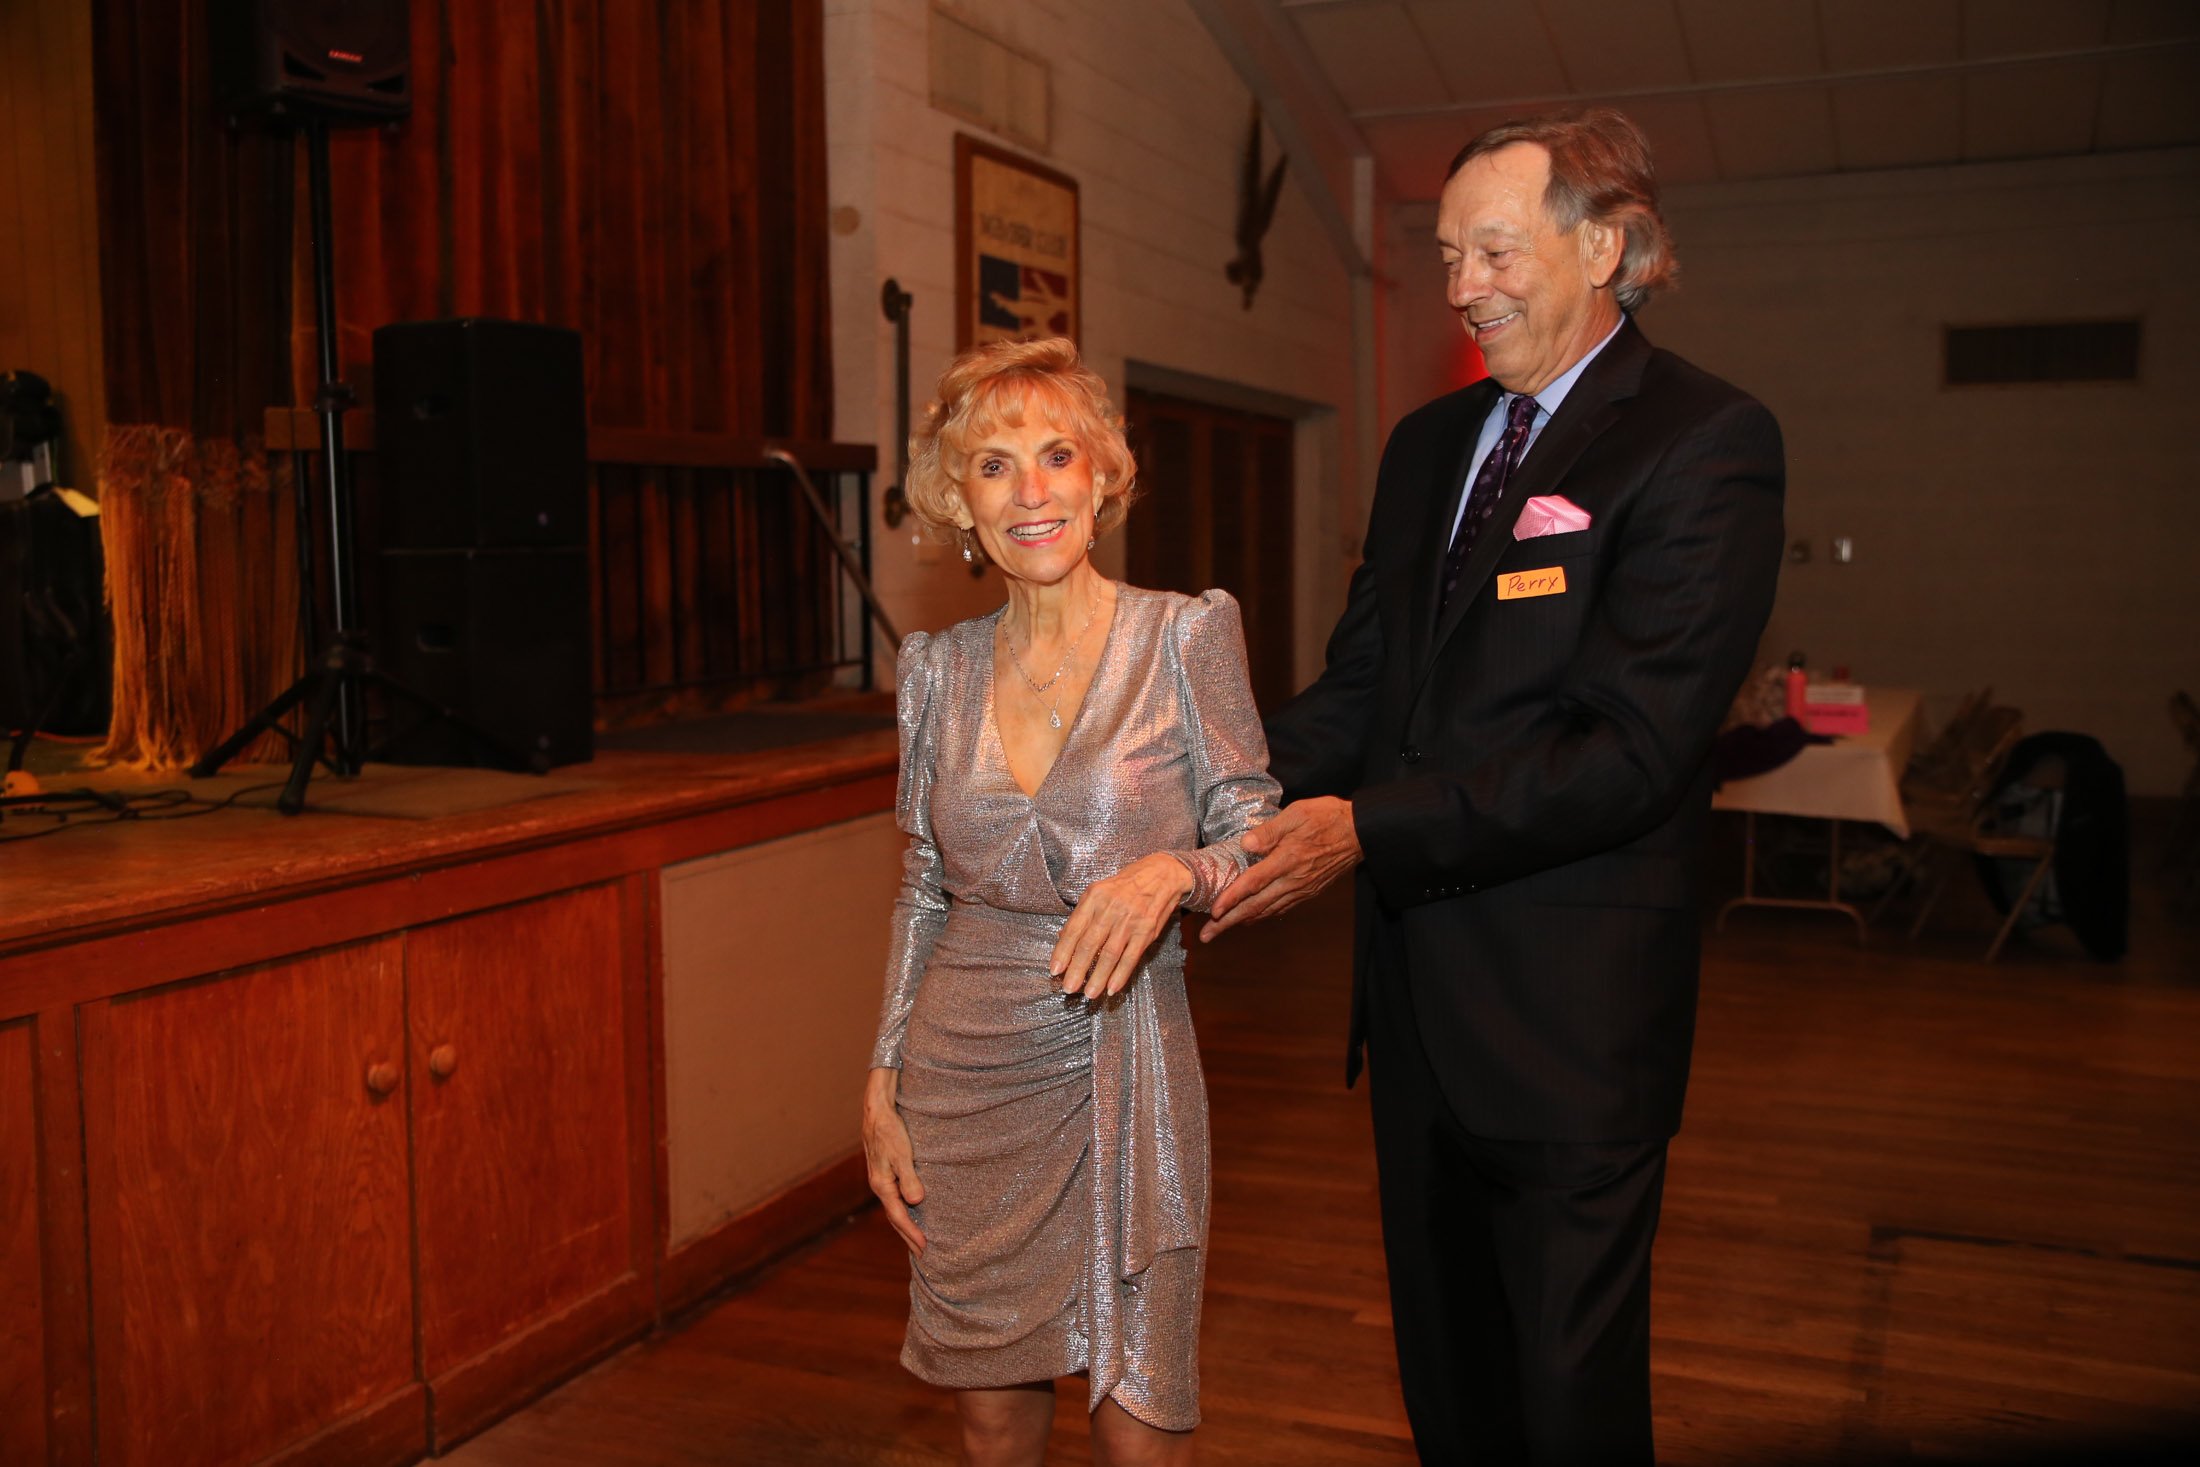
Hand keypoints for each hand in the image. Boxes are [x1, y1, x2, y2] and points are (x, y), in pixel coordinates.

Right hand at [861, 1067, 925, 1253]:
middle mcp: (880, 1186)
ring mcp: (882, 1180)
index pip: (899, 1217)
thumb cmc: (890, 1130)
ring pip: (895, 1209)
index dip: (912, 1233)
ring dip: (906, 1225)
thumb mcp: (902, 1154)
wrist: (877, 1111)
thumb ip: (909, 1178)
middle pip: (895, 1218)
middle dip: (908, 1236)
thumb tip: (916, 1202)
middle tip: (924, 1254)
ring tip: (918, 1239)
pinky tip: (913, 1211)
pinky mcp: (886, 1172)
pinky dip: (904, 1210)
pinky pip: (896, 1198)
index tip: (925, 1248)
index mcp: (882, 1185)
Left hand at [1050, 853, 1195, 1000]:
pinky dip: (1121, 975)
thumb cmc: (1125, 885)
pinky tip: (1112, 988)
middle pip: (1089, 944)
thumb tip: (1063, 939)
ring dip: (1098, 977)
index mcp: (1094, 897)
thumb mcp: (1099, 891)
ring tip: (1089, 994)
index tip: (1055, 970)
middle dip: (1077, 969)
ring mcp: (1130, 920)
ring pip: (1109, 954)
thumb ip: (1082, 915)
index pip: (1073, 929)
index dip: (1062, 952)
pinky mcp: (1147, 930)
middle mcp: (1110, 908)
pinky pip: (1131, 957)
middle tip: (1068, 988)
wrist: (1161, 874)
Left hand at [1201, 796, 1360, 939]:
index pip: (1252, 884)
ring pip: (1267, 910)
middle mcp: (1293, 880)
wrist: (1361, 832)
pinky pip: (1282, 908)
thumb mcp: (1296, 814)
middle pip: (1255, 906)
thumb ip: (1269, 831)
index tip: (1213, 912)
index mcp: (1286, 860)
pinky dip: (1264, 915)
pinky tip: (1253, 917)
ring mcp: (1302, 889)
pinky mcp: (1309, 891)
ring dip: (1243, 922)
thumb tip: (1246, 844)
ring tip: (1222, 930)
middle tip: (1207, 935)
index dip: (1231, 899)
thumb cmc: (1327, 817)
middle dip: (1228, 922)